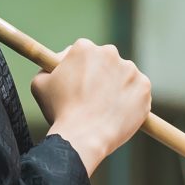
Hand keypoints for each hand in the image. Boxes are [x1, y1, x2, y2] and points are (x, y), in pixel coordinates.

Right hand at [29, 39, 151, 174]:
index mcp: (83, 48)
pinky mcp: (144, 87)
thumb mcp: (40, 83)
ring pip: (123, 76)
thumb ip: (48, 67)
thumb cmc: (59, 111)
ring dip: (116, 88)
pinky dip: (131, 101)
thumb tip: (59, 62)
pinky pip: (137, 91)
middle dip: (100, 76)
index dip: (79, 70)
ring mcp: (130, 69)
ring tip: (104, 109)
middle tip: (92, 98)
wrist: (83, 137)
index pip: (83, 54)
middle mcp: (109, 52)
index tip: (79, 85)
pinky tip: (117, 113)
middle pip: (105, 62)